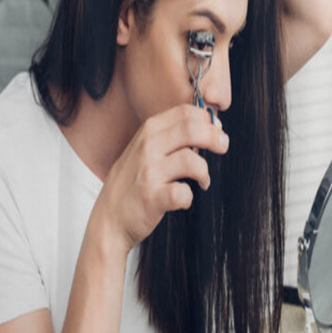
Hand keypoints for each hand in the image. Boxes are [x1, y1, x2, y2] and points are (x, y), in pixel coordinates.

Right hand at [90, 103, 229, 255]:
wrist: (108, 220)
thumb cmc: (133, 183)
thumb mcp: (145, 149)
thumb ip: (172, 136)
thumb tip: (211, 126)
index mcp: (148, 131)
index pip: (185, 112)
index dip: (207, 120)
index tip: (217, 130)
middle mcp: (147, 148)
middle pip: (192, 129)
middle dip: (215, 138)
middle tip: (223, 147)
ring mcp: (148, 172)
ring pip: (192, 160)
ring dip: (204, 172)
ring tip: (203, 181)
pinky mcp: (152, 198)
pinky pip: (183, 192)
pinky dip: (189, 197)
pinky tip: (183, 199)